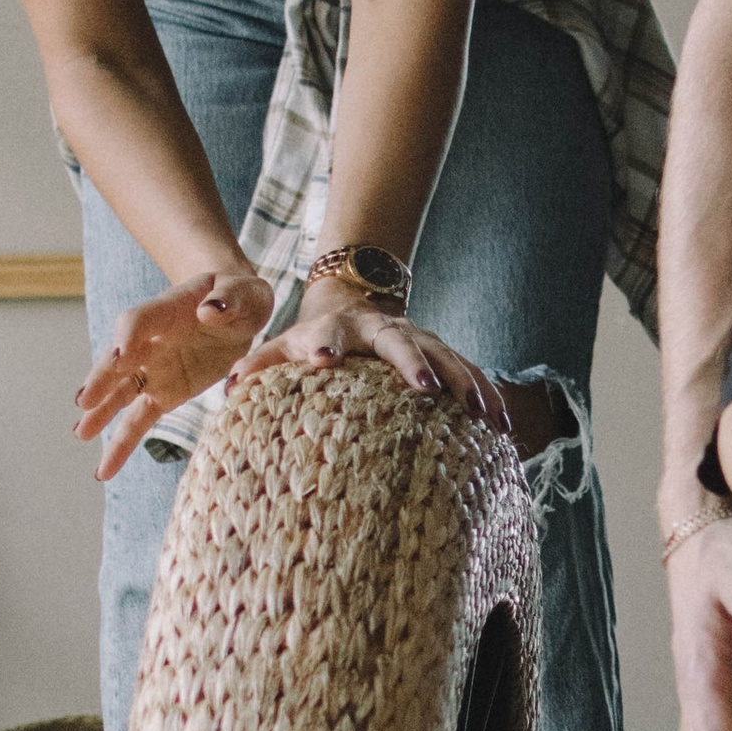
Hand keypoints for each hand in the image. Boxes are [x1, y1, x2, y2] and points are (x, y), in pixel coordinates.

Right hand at [75, 266, 274, 480]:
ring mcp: (153, 369)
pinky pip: (139, 420)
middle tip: (85, 401)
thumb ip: (228, 300)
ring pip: (122, 393)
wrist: (237, 310)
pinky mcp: (164, 394)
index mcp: (168, 310)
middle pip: (120, 360)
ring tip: (81, 434)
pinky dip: (122, 444)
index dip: (128, 336)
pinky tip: (104, 469)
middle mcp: (151, 341)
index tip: (120, 356)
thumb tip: (210, 310)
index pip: (139, 321)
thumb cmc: (240, 296)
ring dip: (101, 413)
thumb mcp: (245, 292)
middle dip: (103, 380)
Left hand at [230, 285, 513, 434]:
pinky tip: (503, 425)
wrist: (353, 304)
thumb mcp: (283, 347)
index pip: (327, 336)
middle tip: (426, 389)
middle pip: (400, 343)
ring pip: (446, 356)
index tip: (323, 360)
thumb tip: (228, 389)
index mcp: (337, 331)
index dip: (323, 346)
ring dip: (466, 383)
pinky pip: (468, 373)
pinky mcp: (441, 354)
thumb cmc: (312, 341)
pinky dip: (487, 395)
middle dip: (413, 364)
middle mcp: (382, 331)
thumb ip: (257, 367)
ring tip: (484, 414)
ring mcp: (417, 339)